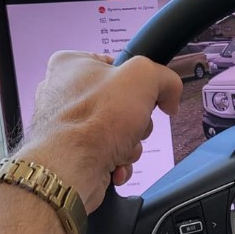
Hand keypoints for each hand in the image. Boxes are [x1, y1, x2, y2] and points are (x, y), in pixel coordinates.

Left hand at [17, 51, 181, 212]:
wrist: (71, 169)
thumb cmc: (96, 119)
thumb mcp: (143, 77)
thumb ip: (165, 78)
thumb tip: (170, 98)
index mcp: (71, 64)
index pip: (117, 65)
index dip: (138, 82)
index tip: (147, 95)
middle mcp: (64, 92)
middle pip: (122, 102)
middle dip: (137, 120)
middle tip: (132, 124)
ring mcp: (67, 125)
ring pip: (118, 131)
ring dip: (130, 144)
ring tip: (121, 147)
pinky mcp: (72, 152)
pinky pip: (107, 152)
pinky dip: (117, 161)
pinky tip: (114, 163)